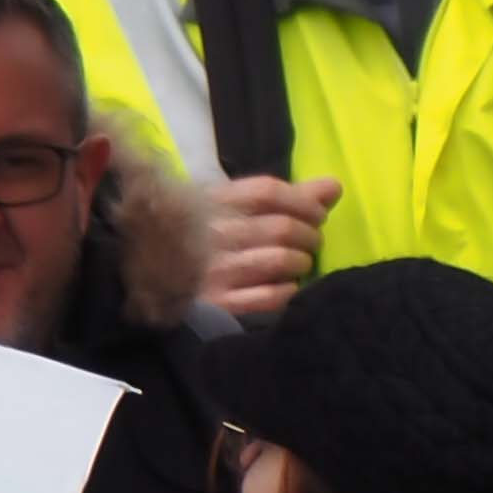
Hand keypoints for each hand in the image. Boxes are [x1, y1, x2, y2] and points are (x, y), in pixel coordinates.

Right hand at [195, 172, 339, 315]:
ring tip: (300, 264)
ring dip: (301, 262)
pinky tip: (287, 288)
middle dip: (309, 235)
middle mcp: (213, 233)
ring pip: (280, 261)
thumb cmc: (206, 237)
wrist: (158, 278)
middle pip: (281, 227)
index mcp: (213, 202)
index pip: (268, 192)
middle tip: (311, 242)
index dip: (303, 201)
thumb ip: (288, 196)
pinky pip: (269, 297)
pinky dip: (287, 291)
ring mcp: (215, 270)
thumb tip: (334, 186)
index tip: (319, 214)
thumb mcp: (236, 208)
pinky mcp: (219, 305)